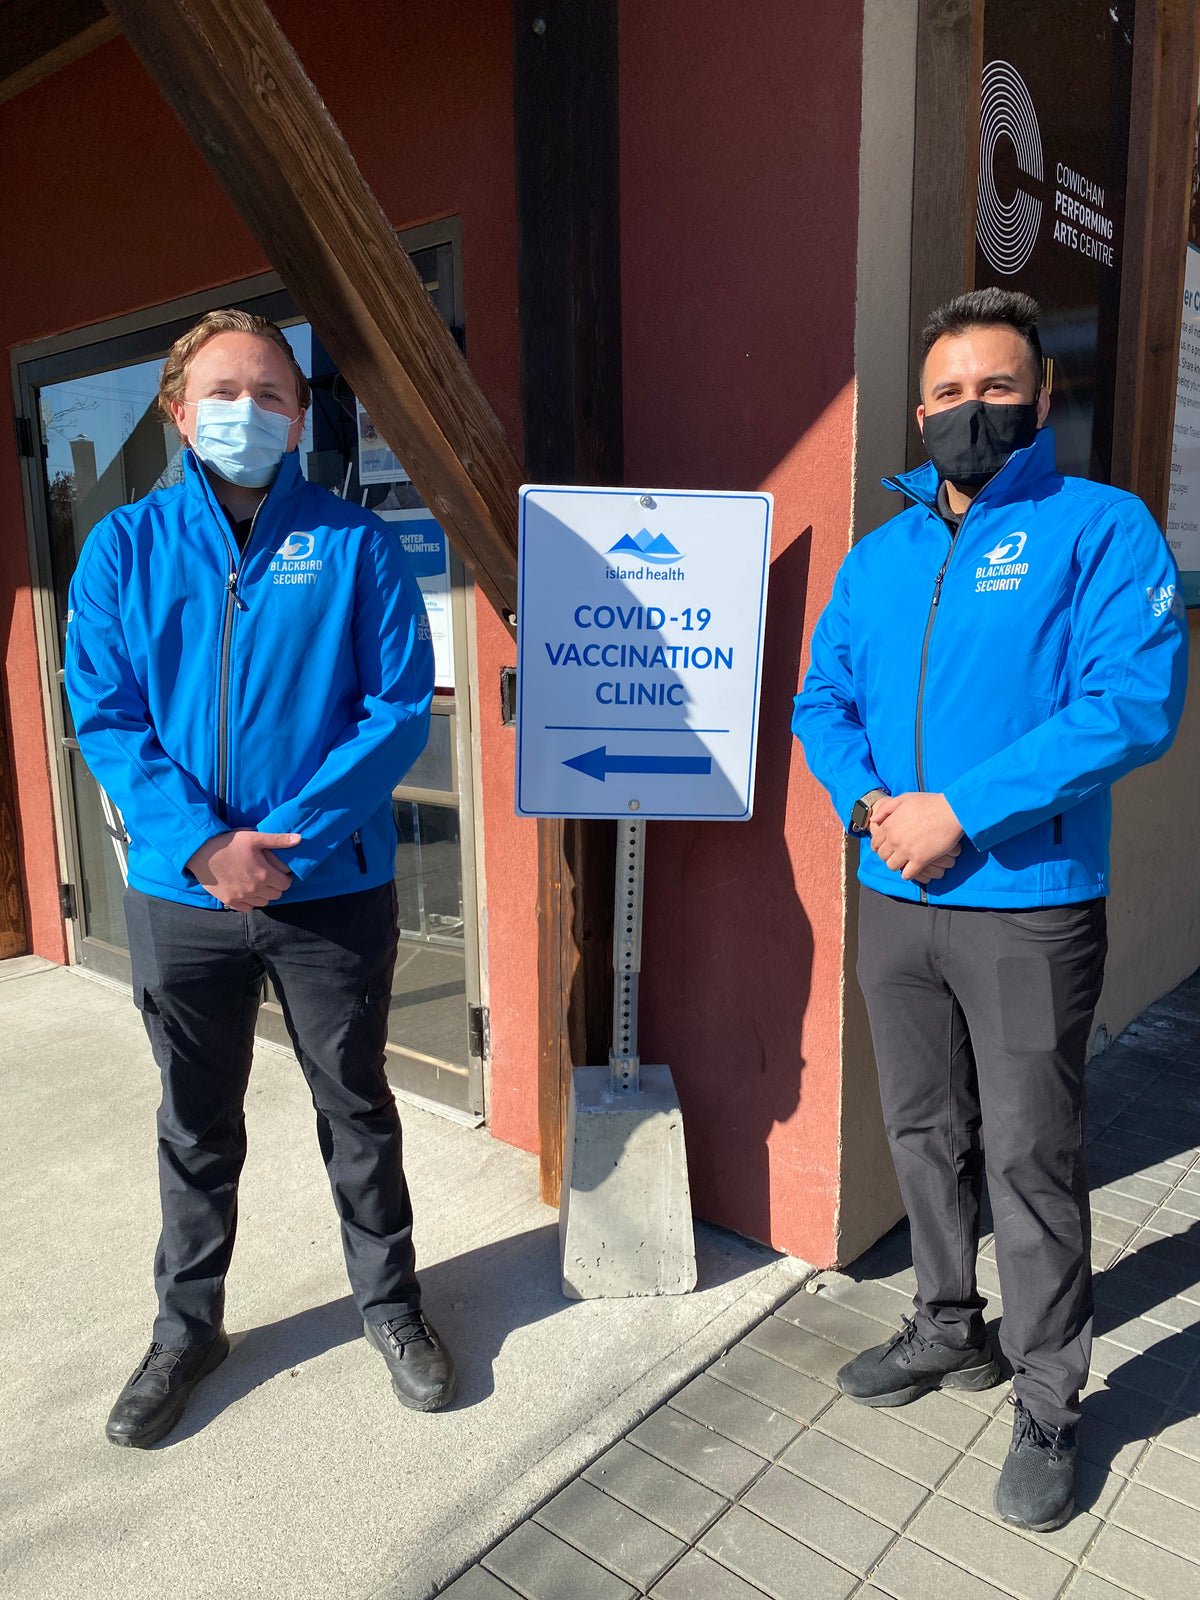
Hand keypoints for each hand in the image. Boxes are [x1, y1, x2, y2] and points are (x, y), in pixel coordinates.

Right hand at [186, 830, 301, 910]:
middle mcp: (254, 889)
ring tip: (259, 882)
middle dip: (276, 886)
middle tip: (269, 876)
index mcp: (263, 874)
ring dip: (265, 894)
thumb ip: (278, 840)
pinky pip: (247, 908)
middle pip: (276, 894)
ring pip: (263, 902)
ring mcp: (241, 897)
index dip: (285, 877)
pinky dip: (250, 901)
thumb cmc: (228, 843)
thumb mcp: (254, 837)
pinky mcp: (229, 901)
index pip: (286, 884)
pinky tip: (247, 890)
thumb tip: (299, 839)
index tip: (279, 871)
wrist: (200, 852)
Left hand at [869, 793, 963, 881]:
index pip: (875, 843)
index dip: (879, 846)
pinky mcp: (920, 859)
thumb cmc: (929, 803)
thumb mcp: (904, 799)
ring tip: (904, 862)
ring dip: (897, 865)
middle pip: (882, 856)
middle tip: (897, 854)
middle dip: (888, 856)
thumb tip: (874, 820)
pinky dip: (908, 874)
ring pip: (892, 866)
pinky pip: (907, 875)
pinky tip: (913, 868)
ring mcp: (907, 850)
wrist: (951, 810)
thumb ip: (886, 808)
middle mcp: (894, 839)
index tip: (887, 847)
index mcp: (889, 825)